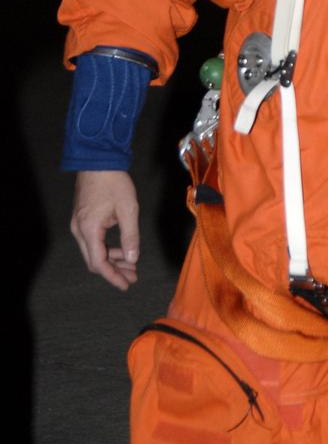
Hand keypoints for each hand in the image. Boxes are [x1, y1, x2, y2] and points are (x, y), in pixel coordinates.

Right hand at [70, 170, 139, 290]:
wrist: (98, 159)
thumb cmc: (114, 182)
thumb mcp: (128, 209)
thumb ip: (130, 236)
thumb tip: (132, 259)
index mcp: (90, 230)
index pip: (98, 263)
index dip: (113, 276)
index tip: (126, 284)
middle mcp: (79, 230)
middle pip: (94, 261)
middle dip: (114, 270)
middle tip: (132, 276)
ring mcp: (78, 224)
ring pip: (92, 251)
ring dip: (111, 259)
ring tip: (130, 264)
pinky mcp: (82, 218)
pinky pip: (92, 241)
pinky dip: (106, 248)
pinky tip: (121, 249)